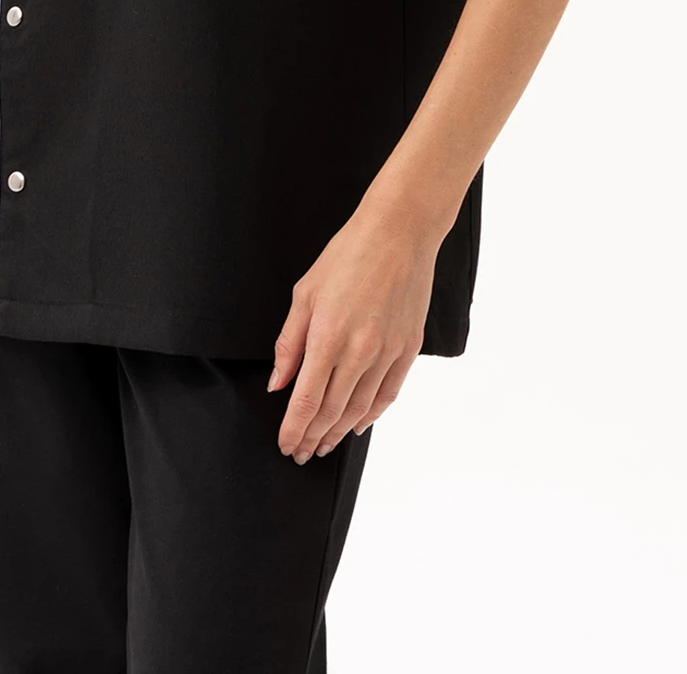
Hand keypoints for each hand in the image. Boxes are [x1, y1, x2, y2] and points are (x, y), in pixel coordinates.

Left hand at [268, 201, 441, 461]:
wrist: (398, 234)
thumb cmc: (347, 255)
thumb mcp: (304, 293)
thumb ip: (289, 343)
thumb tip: (278, 384)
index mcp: (327, 337)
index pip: (306, 401)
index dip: (294, 429)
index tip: (285, 444)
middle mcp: (359, 352)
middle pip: (332, 412)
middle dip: (312, 437)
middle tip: (301, 452)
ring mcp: (387, 353)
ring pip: (359, 410)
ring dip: (339, 433)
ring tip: (324, 445)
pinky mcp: (408, 349)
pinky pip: (388, 394)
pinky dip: (371, 416)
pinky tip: (358, 425)